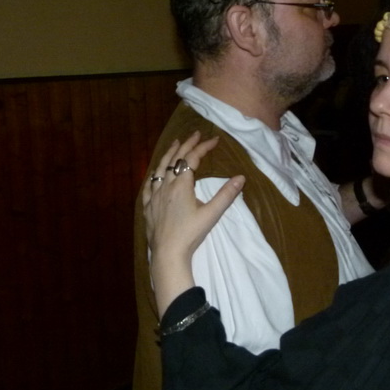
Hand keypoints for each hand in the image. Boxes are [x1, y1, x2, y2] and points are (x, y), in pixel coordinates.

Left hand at [144, 131, 244, 314]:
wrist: (168, 254)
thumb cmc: (190, 234)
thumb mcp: (212, 214)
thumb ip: (226, 195)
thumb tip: (241, 178)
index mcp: (181, 185)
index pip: (192, 159)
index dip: (203, 147)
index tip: (215, 140)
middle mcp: (166, 186)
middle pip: (175, 159)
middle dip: (187, 145)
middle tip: (196, 134)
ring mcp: (154, 196)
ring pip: (160, 169)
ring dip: (169, 154)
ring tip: (175, 144)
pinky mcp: (147, 207)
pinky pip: (148, 186)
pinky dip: (154, 175)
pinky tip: (154, 174)